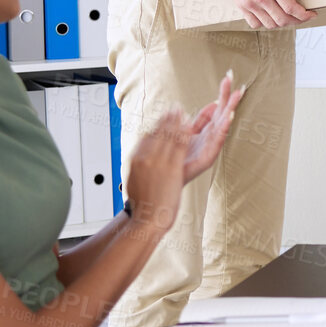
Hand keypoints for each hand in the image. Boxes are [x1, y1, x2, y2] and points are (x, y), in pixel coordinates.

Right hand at [122, 109, 187, 233]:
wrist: (147, 218)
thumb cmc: (144, 202)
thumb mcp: (135, 179)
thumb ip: (140, 164)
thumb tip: (142, 155)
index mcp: (136, 159)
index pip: (147, 136)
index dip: (158, 124)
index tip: (164, 116)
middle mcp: (145, 158)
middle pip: (158, 133)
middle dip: (168, 119)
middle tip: (174, 108)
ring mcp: (158, 163)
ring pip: (169, 136)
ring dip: (177, 122)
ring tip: (182, 112)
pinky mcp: (171, 169)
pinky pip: (179, 146)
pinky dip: (184, 133)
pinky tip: (189, 125)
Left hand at [181, 71, 244, 183]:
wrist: (168, 178)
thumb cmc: (179, 156)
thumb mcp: (187, 132)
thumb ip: (200, 119)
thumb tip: (213, 103)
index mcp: (207, 128)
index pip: (218, 106)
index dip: (223, 92)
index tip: (228, 76)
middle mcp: (212, 135)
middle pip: (223, 111)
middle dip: (229, 95)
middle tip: (235, 79)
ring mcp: (212, 145)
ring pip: (224, 122)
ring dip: (232, 107)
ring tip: (238, 94)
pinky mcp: (209, 156)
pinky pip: (218, 139)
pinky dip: (224, 127)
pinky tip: (230, 116)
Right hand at [208, 0, 315, 29]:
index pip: (291, 8)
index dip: (304, 15)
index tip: (311, 14)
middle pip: (282, 20)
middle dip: (296, 21)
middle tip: (302, 17)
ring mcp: (249, 3)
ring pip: (269, 24)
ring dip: (282, 23)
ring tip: (288, 17)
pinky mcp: (240, 5)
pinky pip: (254, 23)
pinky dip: (264, 23)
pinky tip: (270, 17)